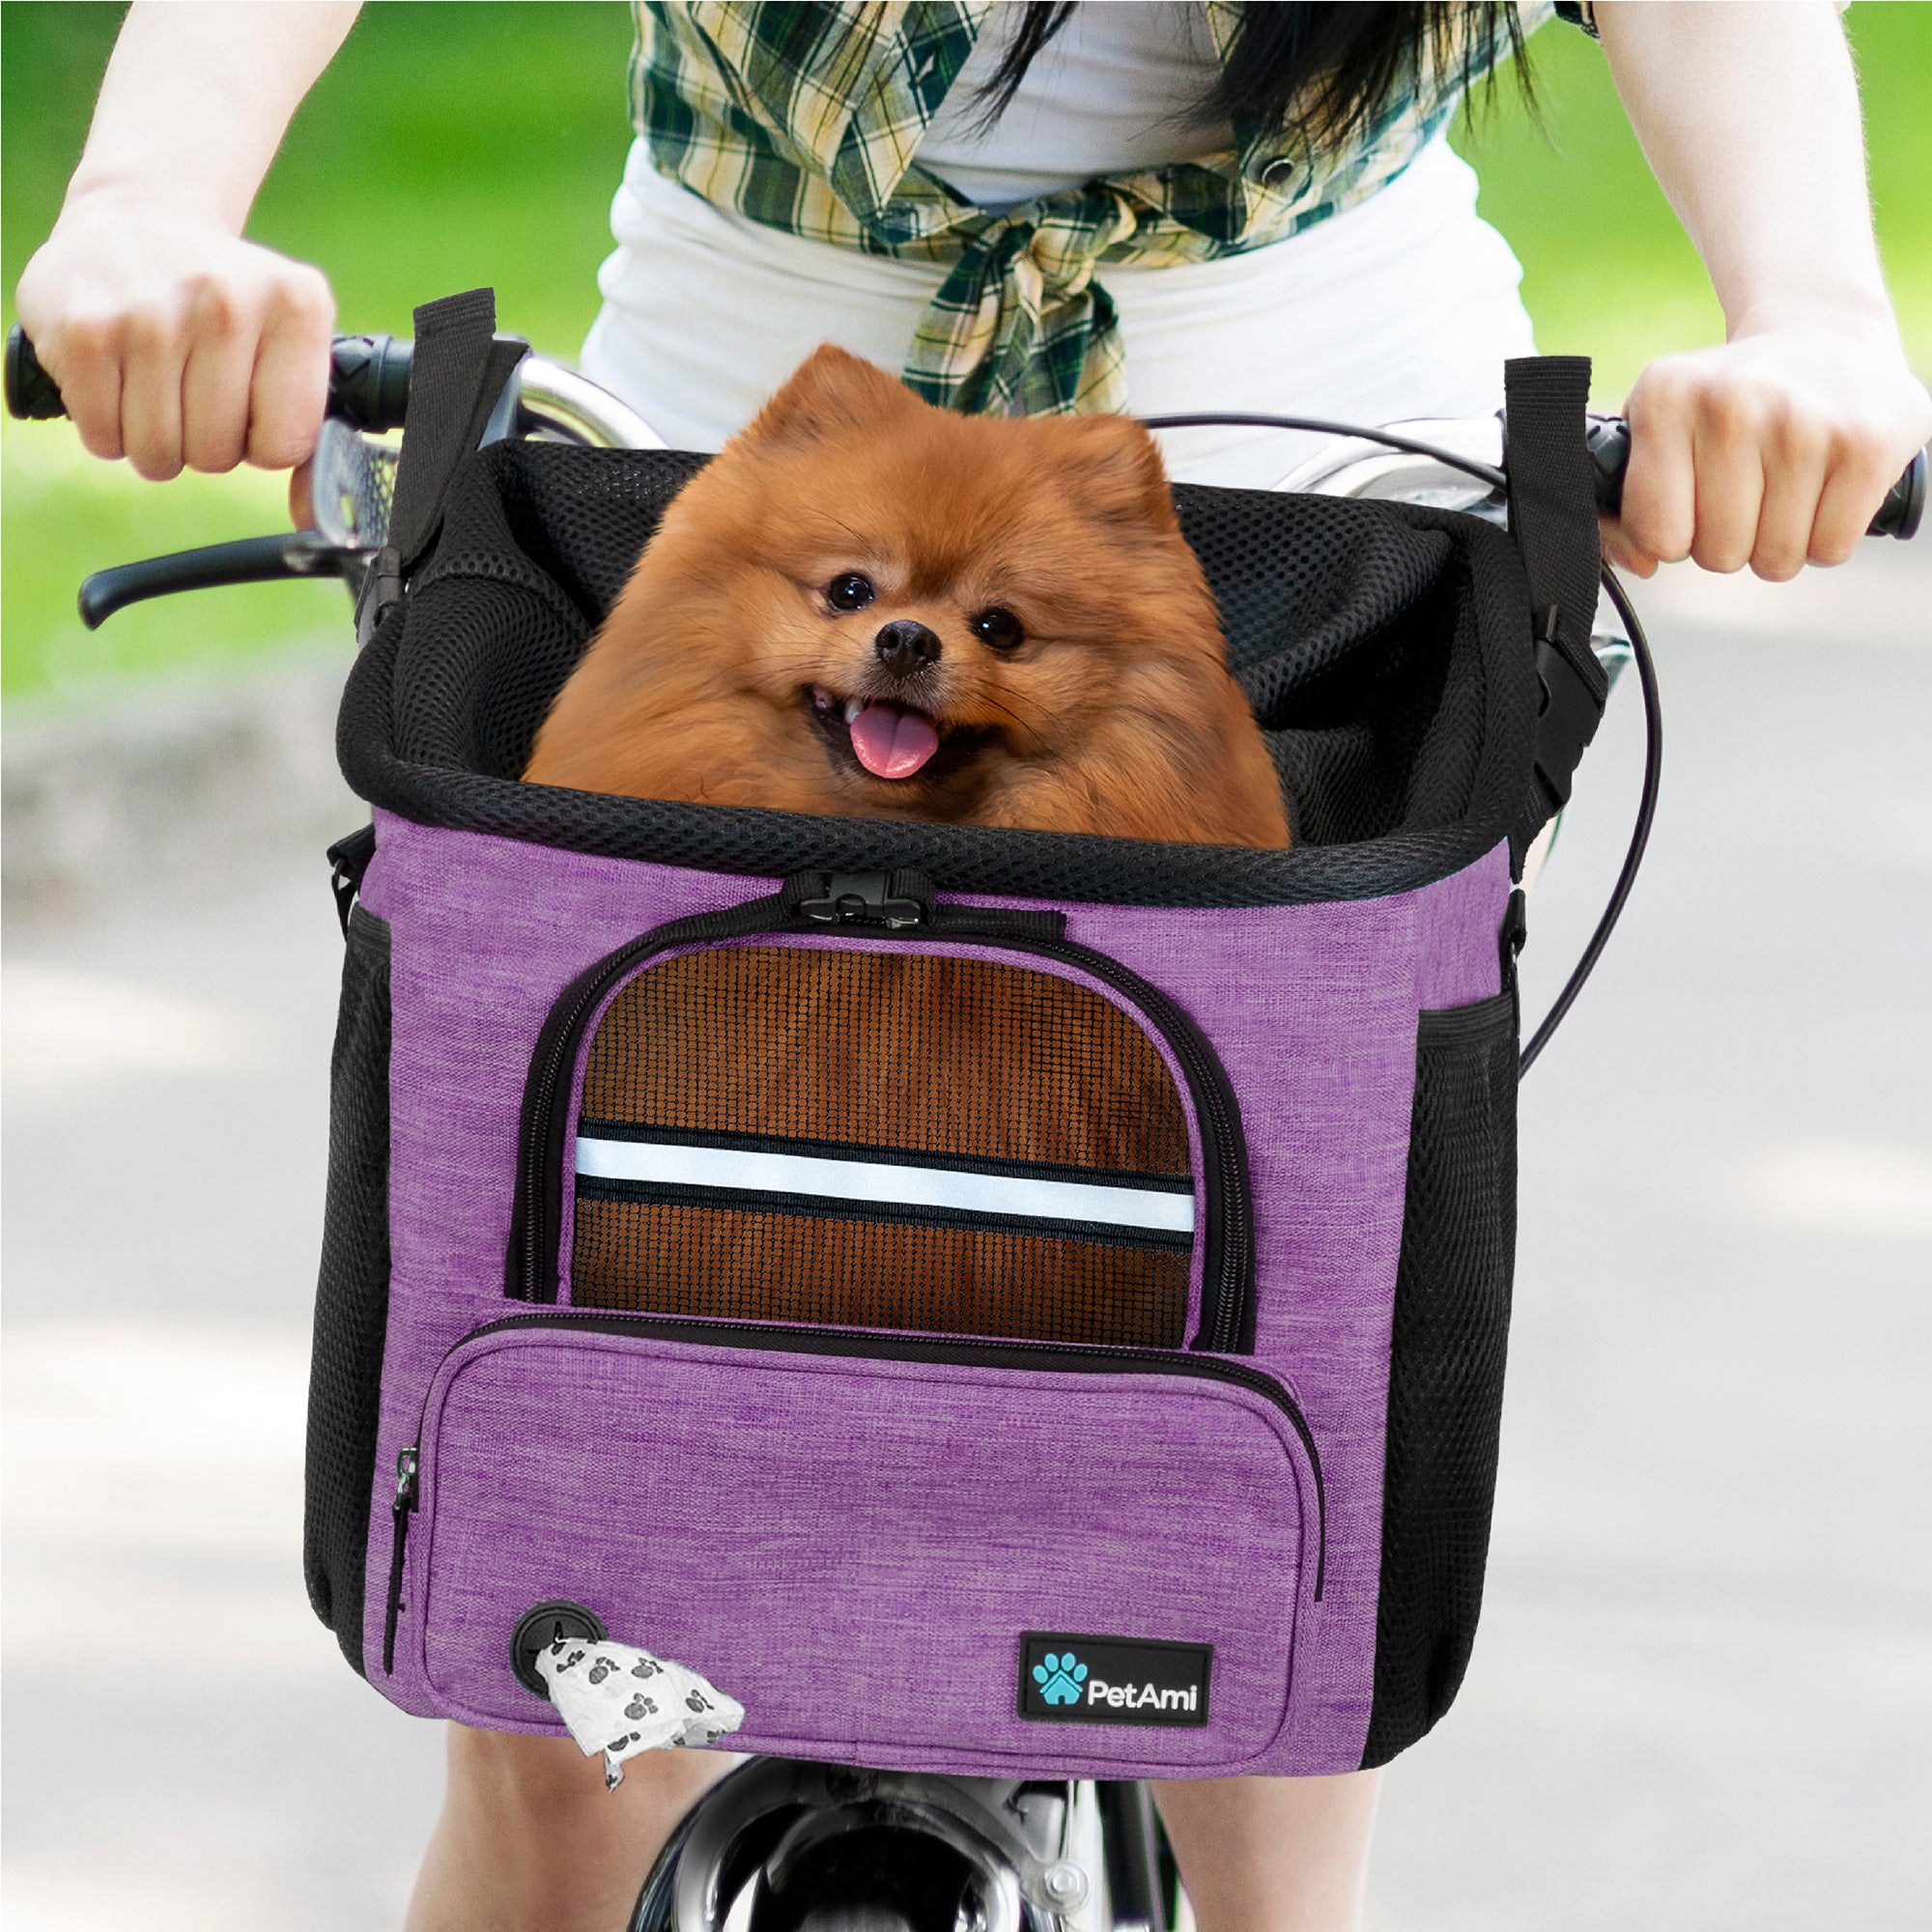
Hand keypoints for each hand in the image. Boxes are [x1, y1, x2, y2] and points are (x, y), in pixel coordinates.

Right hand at [15, 186, 333, 482]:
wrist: (135, 220)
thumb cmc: (225, 308)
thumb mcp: (288, 350)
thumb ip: (309, 439)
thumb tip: (312, 519)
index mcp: (296, 303)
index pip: (284, 445)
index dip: (261, 442)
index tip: (248, 404)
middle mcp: (226, 298)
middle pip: (218, 455)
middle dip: (204, 442)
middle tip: (193, 388)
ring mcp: (150, 311)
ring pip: (159, 453)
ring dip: (155, 440)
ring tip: (156, 382)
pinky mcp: (85, 328)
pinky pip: (104, 438)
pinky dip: (107, 427)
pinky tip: (115, 377)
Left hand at [1607, 313, 1931, 580]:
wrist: (1828, 335)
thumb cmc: (1729, 403)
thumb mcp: (1660, 426)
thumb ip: (1624, 505)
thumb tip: (1639, 564)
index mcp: (1667, 398)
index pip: (1656, 533)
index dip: (1675, 538)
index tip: (1693, 507)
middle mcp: (1733, 404)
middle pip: (1718, 554)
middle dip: (1731, 541)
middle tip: (1749, 494)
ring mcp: (1804, 423)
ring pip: (1776, 558)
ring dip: (1780, 542)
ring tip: (1787, 488)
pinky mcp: (1866, 445)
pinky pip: (1830, 549)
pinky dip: (1828, 536)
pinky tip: (1826, 489)